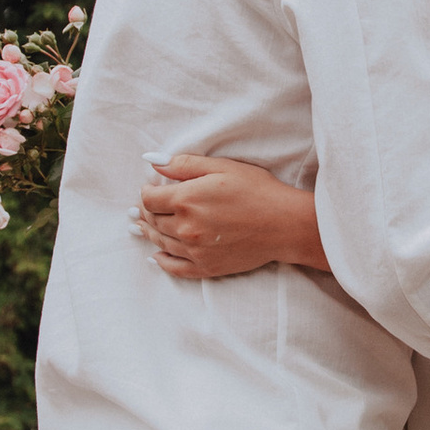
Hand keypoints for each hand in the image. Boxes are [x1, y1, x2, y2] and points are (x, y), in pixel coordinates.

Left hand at [138, 153, 322, 280]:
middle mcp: (185, 227)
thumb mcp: (222, 167)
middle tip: (147, 207)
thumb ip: (184, 165)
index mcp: (187, 200)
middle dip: (147, 211)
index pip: (149, 199)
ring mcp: (195, 250)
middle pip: (152, 220)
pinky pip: (174, 267)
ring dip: (149, 232)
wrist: (285, 224)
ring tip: (143, 227)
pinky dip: (161, 261)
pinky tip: (156, 256)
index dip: (146, 192)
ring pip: (160, 242)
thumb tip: (153, 162)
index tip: (150, 188)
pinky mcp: (206, 267)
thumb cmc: (257, 190)